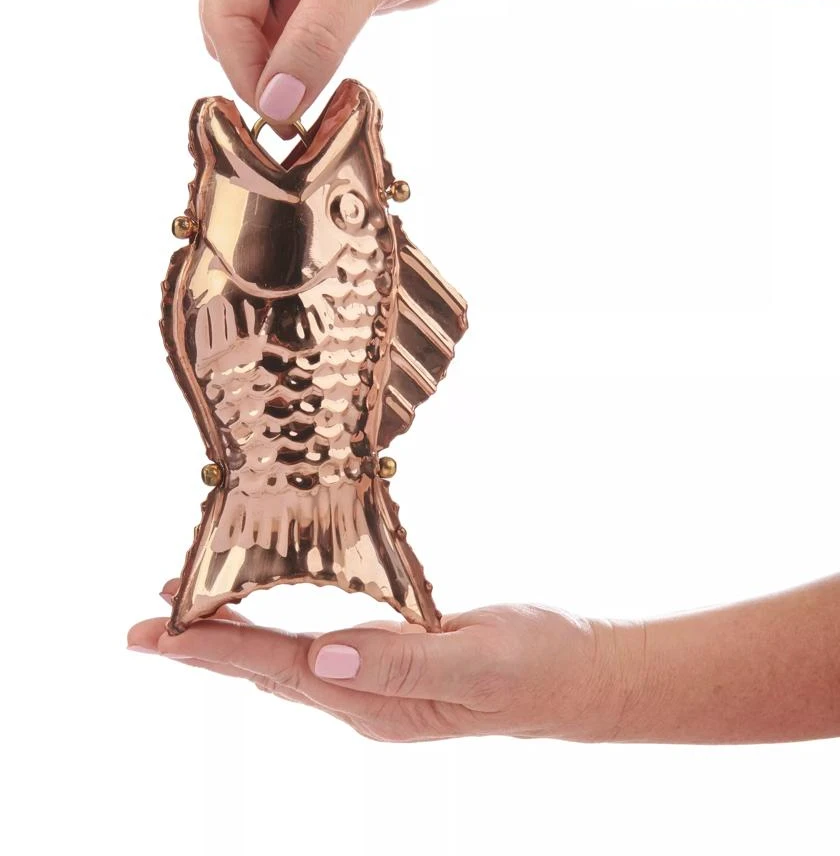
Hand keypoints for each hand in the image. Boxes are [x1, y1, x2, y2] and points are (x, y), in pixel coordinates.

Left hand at [127, 580, 633, 741]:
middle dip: (205, 646)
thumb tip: (321, 659)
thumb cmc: (538, 665)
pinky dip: (277, 637)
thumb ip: (402, 662)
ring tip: (188, 618)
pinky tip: (266, 626)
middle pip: (266, 671)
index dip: (215, 648)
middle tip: (145, 624)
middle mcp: (364, 702)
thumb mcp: (478, 660)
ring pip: (286, 665)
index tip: (157, 633)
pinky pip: (318, 655)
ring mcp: (377, 690)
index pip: (277, 668)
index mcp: (376, 701)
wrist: (581, 680)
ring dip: (234, 641)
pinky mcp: (392, 671)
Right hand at [201, 0, 490, 136]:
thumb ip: (314, 39)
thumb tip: (274, 104)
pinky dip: (296, 72)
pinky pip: (279, 48)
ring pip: (252, 46)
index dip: (248, 71)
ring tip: (318, 100)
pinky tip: (323, 81)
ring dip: (280, 77)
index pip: (223, 12)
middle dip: (262, 76)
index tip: (283, 118)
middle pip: (229, 32)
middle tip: (299, 122)